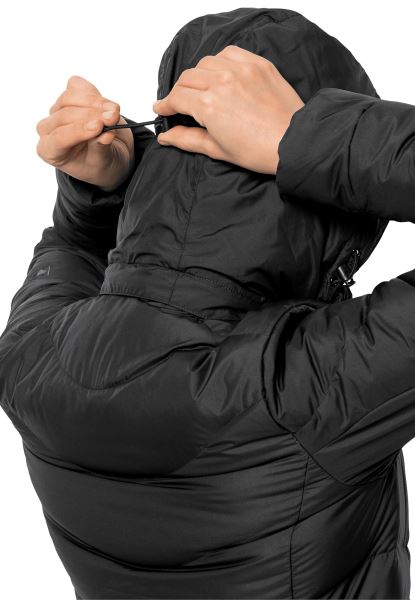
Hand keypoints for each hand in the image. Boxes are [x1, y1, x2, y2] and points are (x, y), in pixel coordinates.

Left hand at [36, 75, 134, 191]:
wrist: (110, 154)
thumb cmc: (101, 164)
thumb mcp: (102, 164)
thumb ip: (100, 149)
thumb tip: (106, 134)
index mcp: (50, 151)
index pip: (59, 138)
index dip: (79, 131)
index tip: (98, 127)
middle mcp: (49, 130)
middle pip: (66, 115)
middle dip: (92, 115)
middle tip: (113, 118)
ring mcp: (57, 110)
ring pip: (70, 97)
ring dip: (96, 102)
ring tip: (115, 112)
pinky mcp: (69, 96)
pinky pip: (77, 85)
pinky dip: (93, 92)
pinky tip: (106, 104)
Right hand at [152, 45, 303, 174]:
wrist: (293, 142)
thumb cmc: (258, 150)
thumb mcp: (217, 149)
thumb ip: (186, 139)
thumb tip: (166, 136)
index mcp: (208, 104)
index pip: (176, 97)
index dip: (166, 105)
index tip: (162, 109)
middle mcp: (222, 81)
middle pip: (187, 77)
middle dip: (179, 91)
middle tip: (181, 104)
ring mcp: (241, 69)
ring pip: (206, 62)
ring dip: (199, 75)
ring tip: (202, 89)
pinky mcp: (257, 64)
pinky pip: (229, 53)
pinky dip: (220, 61)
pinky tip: (221, 74)